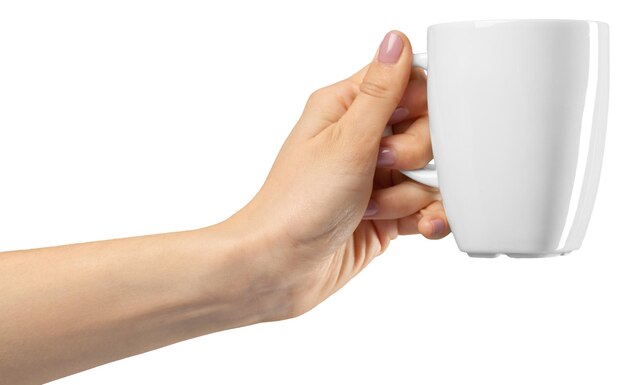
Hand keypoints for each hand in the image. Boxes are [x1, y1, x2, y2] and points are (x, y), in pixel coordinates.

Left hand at [231, 31, 450, 318]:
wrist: (279, 268)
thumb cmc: (297, 204)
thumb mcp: (346, 141)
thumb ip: (381, 93)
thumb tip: (395, 41)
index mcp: (345, 109)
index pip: (406, 84)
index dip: (419, 105)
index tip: (404, 126)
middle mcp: (361, 141)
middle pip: (426, 129)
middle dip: (414, 155)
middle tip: (382, 168)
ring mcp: (375, 180)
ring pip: (429, 173)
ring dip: (411, 195)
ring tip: (374, 208)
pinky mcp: (385, 213)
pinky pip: (426, 206)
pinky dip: (426, 218)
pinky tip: (418, 227)